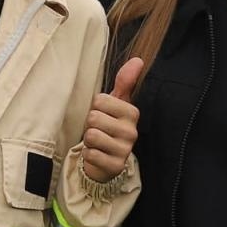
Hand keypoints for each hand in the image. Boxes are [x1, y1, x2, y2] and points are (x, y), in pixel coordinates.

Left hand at [81, 58, 143, 181]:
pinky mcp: (115, 166)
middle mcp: (132, 131)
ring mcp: (125, 150)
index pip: (99, 100)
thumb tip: (138, 60)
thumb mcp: (116, 103)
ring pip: (92, 135)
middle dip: (90, 125)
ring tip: (98, 142)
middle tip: (99, 130)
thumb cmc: (108, 126)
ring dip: (88, 140)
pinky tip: (97, 155)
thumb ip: (125, 82)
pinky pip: (91, 154)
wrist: (106, 160)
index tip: (103, 116)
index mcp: (132, 113)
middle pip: (94, 117)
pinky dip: (89, 155)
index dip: (95, 108)